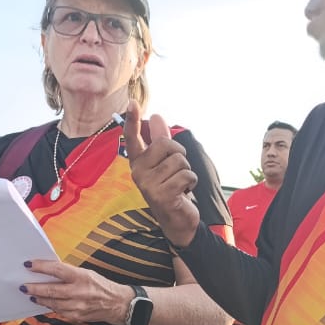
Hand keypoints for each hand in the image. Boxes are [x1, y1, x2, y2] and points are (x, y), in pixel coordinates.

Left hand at [21, 259, 133, 324]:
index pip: (57, 270)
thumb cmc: (100, 285)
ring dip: (39, 299)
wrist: (117, 304)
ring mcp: (77, 306)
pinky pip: (58, 312)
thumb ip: (68, 273)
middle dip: (34, 288)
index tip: (28, 265)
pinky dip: (50, 307)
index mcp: (81, 276)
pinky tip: (45, 303)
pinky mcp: (76, 317)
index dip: (41, 267)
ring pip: (52, 303)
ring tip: (31, 295)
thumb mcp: (86, 273)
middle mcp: (79, 292)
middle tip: (23, 286)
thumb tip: (47, 272)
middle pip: (50, 290)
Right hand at [124, 100, 199, 246]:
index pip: (132, 138)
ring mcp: (148, 185)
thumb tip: (156, 117)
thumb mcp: (166, 163)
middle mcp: (138, 173)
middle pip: (166, 144)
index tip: (132, 103)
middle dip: (180, 154)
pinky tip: (184, 194)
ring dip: (187, 172)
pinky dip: (191, 183)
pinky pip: (187, 175)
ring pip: (179, 160)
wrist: (177, 221)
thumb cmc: (171, 189)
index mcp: (138, 163)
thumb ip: (161, 140)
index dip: (133, 120)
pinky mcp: (162, 195)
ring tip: (180, 185)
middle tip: (177, 171)